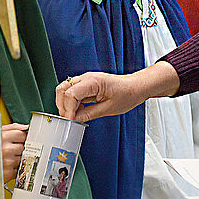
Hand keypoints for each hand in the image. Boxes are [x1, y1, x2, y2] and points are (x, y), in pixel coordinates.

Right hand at [2, 123, 27, 182]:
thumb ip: (13, 128)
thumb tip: (26, 128)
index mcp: (3, 137)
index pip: (22, 135)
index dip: (21, 137)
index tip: (18, 139)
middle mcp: (5, 150)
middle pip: (24, 147)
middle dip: (19, 148)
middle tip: (11, 149)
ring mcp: (7, 162)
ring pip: (22, 158)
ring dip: (17, 158)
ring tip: (7, 157)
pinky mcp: (8, 173)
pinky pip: (19, 169)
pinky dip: (15, 168)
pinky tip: (6, 165)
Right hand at [55, 61, 179, 121]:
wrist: (136, 87)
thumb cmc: (127, 94)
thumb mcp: (108, 109)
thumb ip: (89, 114)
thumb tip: (75, 120)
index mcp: (93, 82)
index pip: (70, 94)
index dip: (68, 109)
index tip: (70, 120)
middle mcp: (87, 78)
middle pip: (63, 89)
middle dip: (62, 105)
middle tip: (69, 119)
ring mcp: (86, 79)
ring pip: (65, 89)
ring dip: (65, 103)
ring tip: (73, 115)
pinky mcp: (87, 84)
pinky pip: (72, 91)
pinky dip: (71, 101)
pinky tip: (78, 110)